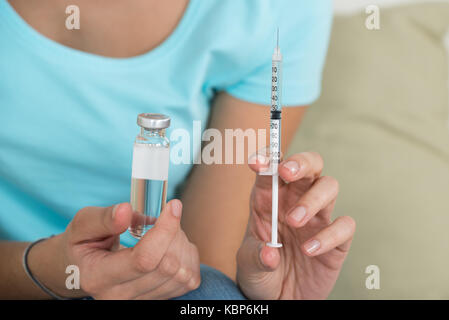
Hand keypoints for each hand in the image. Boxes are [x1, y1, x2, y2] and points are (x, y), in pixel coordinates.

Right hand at [40, 200, 200, 298]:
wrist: (85, 269)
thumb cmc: (84, 244)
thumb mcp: (83, 225)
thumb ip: (103, 218)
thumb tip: (126, 211)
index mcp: (99, 277)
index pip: (144, 259)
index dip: (165, 230)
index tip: (173, 205)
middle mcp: (121, 297)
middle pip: (168, 265)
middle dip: (173, 233)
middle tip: (163, 217)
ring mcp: (142, 302)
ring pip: (182, 273)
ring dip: (181, 244)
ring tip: (164, 232)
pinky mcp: (160, 300)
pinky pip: (190, 280)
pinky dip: (187, 257)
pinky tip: (172, 246)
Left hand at [237, 152, 354, 299]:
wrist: (279, 300)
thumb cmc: (261, 275)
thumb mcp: (248, 265)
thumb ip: (256, 257)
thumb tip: (270, 253)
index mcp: (269, 199)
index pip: (272, 168)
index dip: (267, 158)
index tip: (257, 163)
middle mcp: (295, 201)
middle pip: (309, 165)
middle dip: (300, 162)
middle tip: (287, 172)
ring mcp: (318, 218)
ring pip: (329, 186)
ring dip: (312, 199)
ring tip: (294, 221)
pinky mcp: (337, 239)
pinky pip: (344, 225)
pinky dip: (329, 234)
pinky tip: (309, 250)